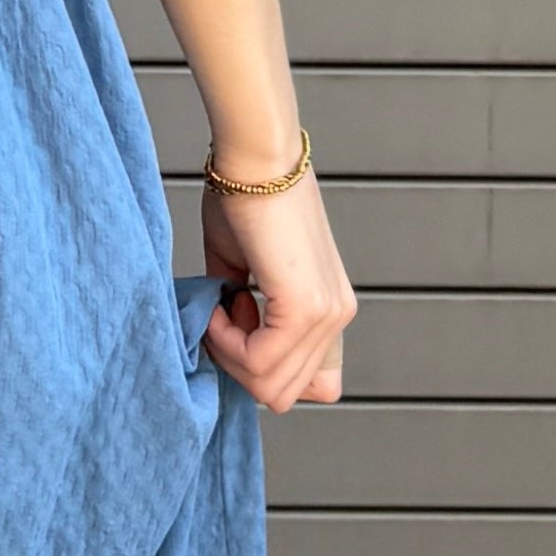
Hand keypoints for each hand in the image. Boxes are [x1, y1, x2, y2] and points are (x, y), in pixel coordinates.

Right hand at [198, 156, 354, 412]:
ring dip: (229, 354)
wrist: (254, 161)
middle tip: (218, 318)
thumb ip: (243, 315)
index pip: (313, 387)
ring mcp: (327, 315)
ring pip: (270, 385)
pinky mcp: (306, 307)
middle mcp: (337, 316)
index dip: (261, 369)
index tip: (233, 324)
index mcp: (330, 310)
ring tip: (218, 306)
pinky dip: (225, 341)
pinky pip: (259, 359)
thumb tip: (223, 344)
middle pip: (282, 394)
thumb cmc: (245, 199)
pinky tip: (218, 303)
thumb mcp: (243, 271)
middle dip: (236, 366)